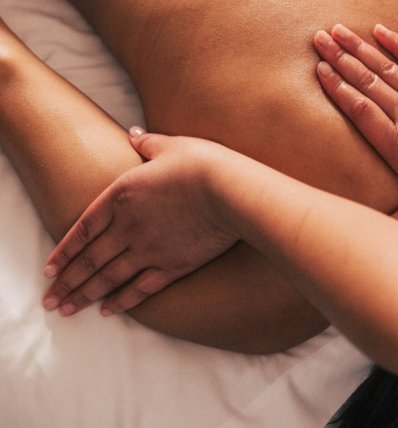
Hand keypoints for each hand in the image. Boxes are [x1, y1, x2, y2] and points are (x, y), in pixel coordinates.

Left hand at [42, 129, 239, 315]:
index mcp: (122, 196)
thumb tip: (134, 135)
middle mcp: (129, 227)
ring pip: (109, 278)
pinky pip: (141, 288)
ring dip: (85, 295)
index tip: (49, 269)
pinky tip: (108, 310)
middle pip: (90, 260)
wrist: (229, 191)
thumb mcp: (170, 146)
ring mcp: (149, 249)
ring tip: (67, 310)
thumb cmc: (201, 164)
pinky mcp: (173, 266)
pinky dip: (122, 301)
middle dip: (67, 282)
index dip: (64, 251)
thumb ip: (147, 144)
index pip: (83, 229)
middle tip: (50, 301)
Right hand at [314, 24, 397, 228]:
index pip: (360, 109)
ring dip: (361, 47)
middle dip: (340, 58)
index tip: (319, 69)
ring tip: (338, 30)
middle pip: (367, 82)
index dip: (337, 87)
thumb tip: (371, 233)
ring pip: (387, 68)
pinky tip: (381, 31)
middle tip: (318, 38)